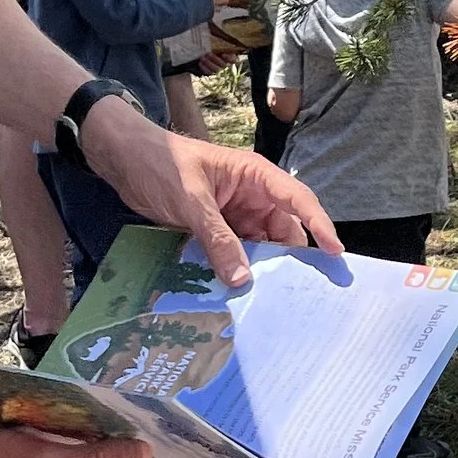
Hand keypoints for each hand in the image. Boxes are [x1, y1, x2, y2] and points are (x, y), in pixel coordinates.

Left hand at [81, 99, 341, 283]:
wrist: (122, 159)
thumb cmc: (159, 163)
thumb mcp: (191, 201)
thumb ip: (217, 239)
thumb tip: (243, 279)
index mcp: (255, 176)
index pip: (297, 200)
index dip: (319, 225)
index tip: (335, 253)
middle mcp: (252, 196)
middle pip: (283, 231)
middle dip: (289, 259)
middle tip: (296, 293)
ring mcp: (235, 215)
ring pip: (260, 248)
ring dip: (260, 269)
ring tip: (266, 299)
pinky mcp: (217, 230)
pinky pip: (236, 254)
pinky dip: (238, 270)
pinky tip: (237, 292)